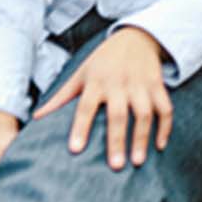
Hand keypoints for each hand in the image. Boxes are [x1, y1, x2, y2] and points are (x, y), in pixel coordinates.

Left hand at [33, 28, 172, 169]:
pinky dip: (165, 126)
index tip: (75, 150)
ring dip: (142, 137)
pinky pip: (165, 107)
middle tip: (116, 166)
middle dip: (118, 140)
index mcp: (96, 81)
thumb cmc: (104, 60)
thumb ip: (61, 97)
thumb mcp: (81, 74)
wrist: (136, 36)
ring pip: (144, 113)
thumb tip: (36, 117)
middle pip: (118, 114)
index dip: (80, 127)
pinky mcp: (158, 84)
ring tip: (138, 161)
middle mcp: (119, 83)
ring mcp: (141, 84)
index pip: (86, 107)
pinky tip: (160, 145)